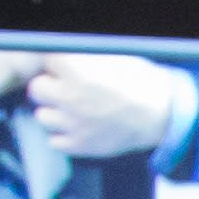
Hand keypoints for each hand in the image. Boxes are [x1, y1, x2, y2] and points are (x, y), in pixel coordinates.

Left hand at [19, 53, 194, 158]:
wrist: (162, 115)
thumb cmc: (140, 82)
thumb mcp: (112, 57)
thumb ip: (81, 55)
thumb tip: (61, 52)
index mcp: (77, 71)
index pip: (45, 61)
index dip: (56, 63)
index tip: (64, 66)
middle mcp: (70, 98)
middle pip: (36, 89)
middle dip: (49, 85)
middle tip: (66, 87)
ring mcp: (73, 124)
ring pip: (42, 116)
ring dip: (53, 111)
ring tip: (71, 109)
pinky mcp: (79, 146)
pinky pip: (54, 140)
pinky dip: (62, 134)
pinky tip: (77, 126)